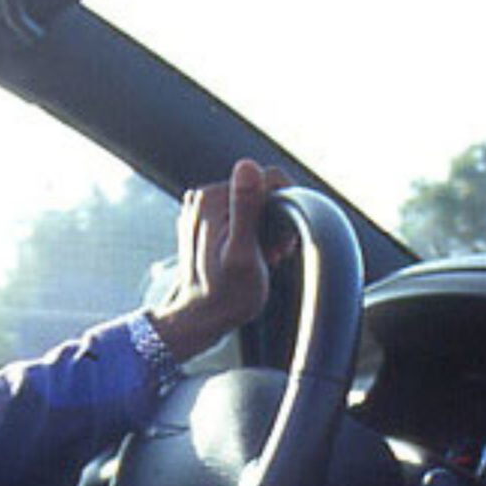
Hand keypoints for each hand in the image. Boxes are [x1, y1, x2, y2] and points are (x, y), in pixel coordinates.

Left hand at [148, 158, 294, 364]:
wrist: (199, 319)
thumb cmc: (226, 295)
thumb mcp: (243, 254)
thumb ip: (246, 209)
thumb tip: (248, 166)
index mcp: (211, 198)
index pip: (269, 179)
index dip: (286, 209)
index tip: (282, 242)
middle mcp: (202, 197)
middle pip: (261, 191)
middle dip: (276, 221)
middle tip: (274, 254)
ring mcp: (201, 209)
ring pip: (253, 204)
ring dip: (267, 229)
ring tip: (266, 257)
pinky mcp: (204, 222)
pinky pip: (240, 215)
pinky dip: (253, 233)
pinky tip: (254, 255)